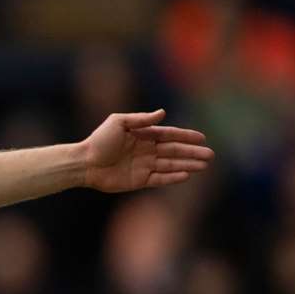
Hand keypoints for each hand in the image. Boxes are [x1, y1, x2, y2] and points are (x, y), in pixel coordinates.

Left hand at [81, 109, 213, 192]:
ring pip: (170, 165)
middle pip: (174, 151)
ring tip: (204, 165)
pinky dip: (173, 177)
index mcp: (142, 135)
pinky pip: (160, 179)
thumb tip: (163, 113)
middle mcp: (146, 150)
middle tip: (210, 155)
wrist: (84, 163)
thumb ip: (141, 119)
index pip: (169, 135)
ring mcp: (143, 166)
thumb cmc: (99, 141)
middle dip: (192, 153)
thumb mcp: (118, 123)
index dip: (186, 137)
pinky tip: (187, 175)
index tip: (202, 138)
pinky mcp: (139, 180)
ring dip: (187, 164)